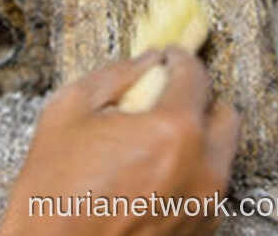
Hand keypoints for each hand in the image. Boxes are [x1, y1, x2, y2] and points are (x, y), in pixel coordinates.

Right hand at [0, 49, 239, 234]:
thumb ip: (113, 76)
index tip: (168, 58)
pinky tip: (152, 177)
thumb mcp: (68, 113)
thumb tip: (142, 63)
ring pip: (219, 153)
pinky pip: (208, 187)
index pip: (195, 74)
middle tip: (164, 102)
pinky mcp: (201, 230)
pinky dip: (190, 174)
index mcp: (173, 132)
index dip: (178, 59)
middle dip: (196, 101)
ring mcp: (204, 205)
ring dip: (195, 140)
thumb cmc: (53, 201)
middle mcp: (201, 170)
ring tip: (151, 147)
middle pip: (224, 113)